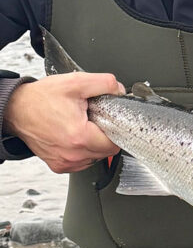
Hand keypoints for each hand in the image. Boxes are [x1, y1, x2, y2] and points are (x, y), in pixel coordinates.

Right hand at [5, 73, 123, 172]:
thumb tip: (120, 90)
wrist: (16, 109)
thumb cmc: (41, 98)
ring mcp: (64, 162)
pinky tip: (75, 135)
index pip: (116, 143)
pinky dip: (83, 150)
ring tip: (83, 126)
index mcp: (79, 137)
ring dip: (95, 144)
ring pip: (95, 158)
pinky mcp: (58, 165)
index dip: (117, 129)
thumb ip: (105, 84)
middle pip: (107, 151)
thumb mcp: (76, 82)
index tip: (110, 120)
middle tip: (95, 120)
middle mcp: (72, 154)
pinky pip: (82, 162)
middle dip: (106, 135)